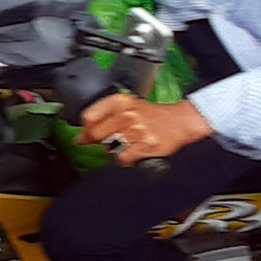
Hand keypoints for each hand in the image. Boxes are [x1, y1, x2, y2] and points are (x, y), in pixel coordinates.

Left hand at [76, 94, 211, 161]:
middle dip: (96, 141)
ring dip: (113, 149)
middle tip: (105, 141)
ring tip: (125, 143)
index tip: (87, 132)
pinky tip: (133, 151)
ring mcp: (136, 131)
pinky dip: (125, 158)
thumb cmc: (153, 115)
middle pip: (96, 133)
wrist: (180, 121)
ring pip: (108, 147)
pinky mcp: (145, 145)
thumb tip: (80, 137)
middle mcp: (127, 114)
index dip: (86, 128)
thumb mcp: (128, 107)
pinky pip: (123, 158)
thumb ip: (103, 118)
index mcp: (120, 101)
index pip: (90, 115)